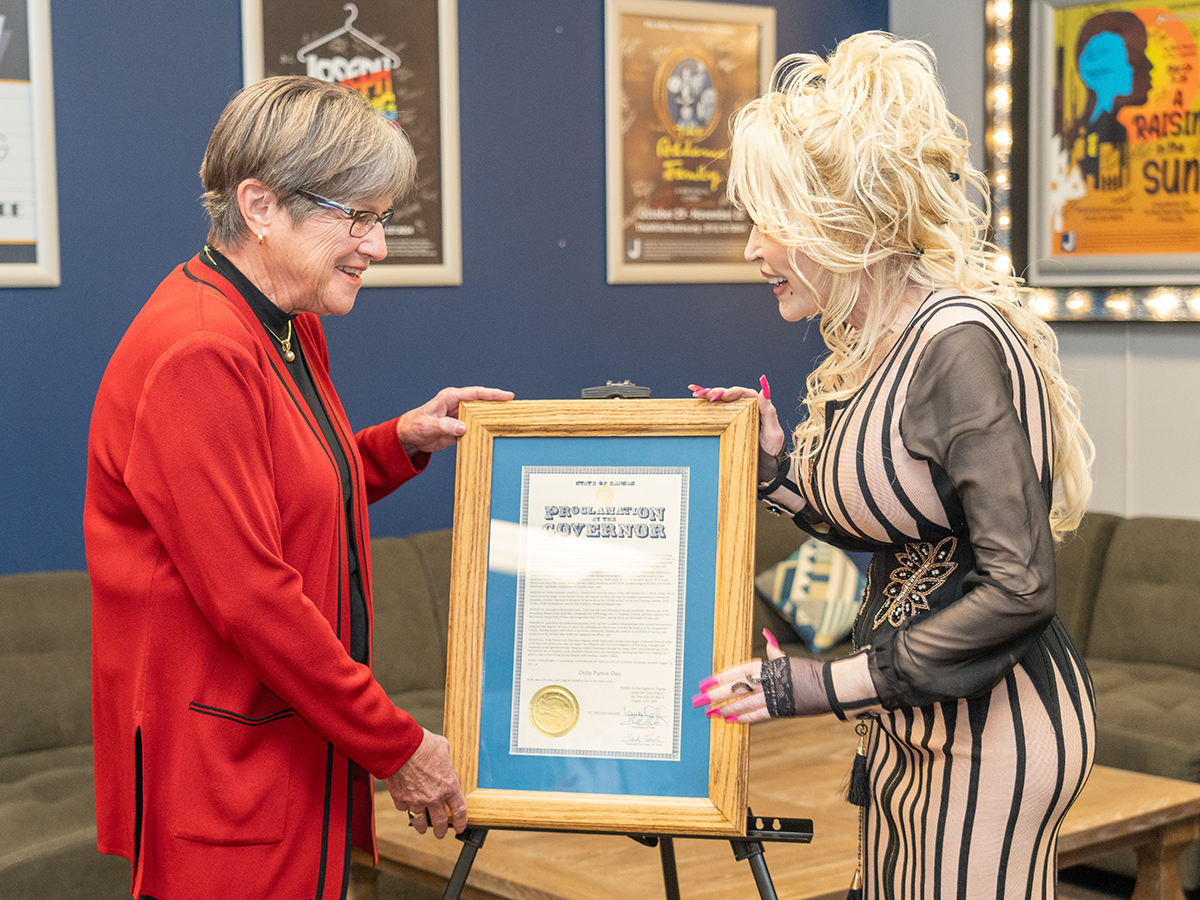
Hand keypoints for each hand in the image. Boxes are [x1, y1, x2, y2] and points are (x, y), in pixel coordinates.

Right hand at [383, 728, 467, 837]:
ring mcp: (415, 800)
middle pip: (440, 822)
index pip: (459, 810)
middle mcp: (433, 797)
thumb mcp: (443, 748)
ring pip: (420, 822)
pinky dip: (405, 808)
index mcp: (449, 785)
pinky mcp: (400, 798)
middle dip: (442, 830)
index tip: (460, 827)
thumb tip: (444, 760)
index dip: (461, 822)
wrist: (400, 746)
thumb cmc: (423, 743)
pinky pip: (403, 808)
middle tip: (441, 833)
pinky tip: (407, 807)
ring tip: (422, 829)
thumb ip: (445, 760)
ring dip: (422, 826)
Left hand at [396, 386, 513, 455]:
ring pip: (481, 415)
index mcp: (450, 397)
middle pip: (482, 403)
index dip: (492, 394)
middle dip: (498, 404)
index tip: (508, 396)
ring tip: (510, 421)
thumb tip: (463, 427)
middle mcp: (457, 405)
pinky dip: (485, 431)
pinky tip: (495, 434)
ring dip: (493, 418)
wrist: (409, 437)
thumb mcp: (428, 426)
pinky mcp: (460, 428)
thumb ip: (445, 426)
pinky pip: (476, 428)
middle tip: (516, 408)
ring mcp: (460, 417)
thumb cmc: (415, 426)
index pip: (475, 393)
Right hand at [690, 376, 785, 477]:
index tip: (723, 395)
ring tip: (696, 395)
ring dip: (708, 397)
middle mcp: (747, 410)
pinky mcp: (729, 427)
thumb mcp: (773, 432)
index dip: (733, 391)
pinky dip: (706, 408)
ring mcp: (737, 418)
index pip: (745, 394)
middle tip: (704, 395)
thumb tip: (764, 391)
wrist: (767, 469)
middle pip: (730, 396)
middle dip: (716, 393)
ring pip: (722, 403)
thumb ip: (769, 412)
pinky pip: (717, 414)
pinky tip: (696, 403)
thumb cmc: (772, 451)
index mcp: (759, 408)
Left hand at [692, 629, 829, 722]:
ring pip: (744, 702)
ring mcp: (774, 696)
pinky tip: (730, 720)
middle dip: (716, 693)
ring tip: (710, 712)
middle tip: (698, 699)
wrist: (832, 686)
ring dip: (726, 707)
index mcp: (770, 666)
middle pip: (737, 687)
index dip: (721, 677)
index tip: (706, 681)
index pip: (739, 671)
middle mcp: (769, 680)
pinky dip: (743, 717)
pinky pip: (758, 715)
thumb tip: (766, 636)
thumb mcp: (789, 660)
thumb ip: (775, 652)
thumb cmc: (811, 671)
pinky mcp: (781, 709)